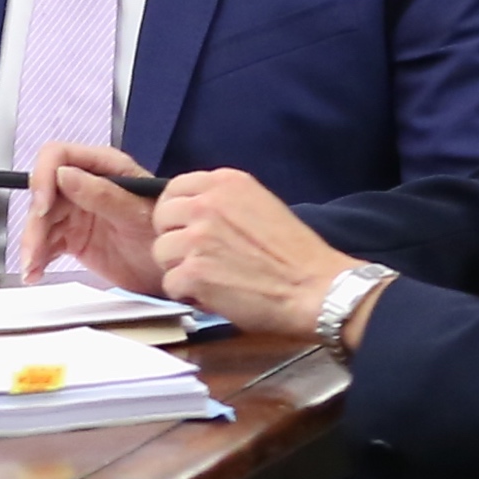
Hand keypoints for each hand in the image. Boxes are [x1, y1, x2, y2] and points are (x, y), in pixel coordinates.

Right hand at [18, 141, 164, 286]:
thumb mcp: (138, 215)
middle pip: (43, 193)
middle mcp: (87, 185)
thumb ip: (103, 194)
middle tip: (34, 251)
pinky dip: (37, 258)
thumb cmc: (169, 238)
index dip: (44, 177)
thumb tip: (64, 175)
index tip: (42, 207)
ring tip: (34, 267)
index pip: (59, 156)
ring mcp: (78, 211)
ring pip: (39, 220)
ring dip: (32, 244)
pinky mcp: (72, 237)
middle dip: (34, 223)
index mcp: (105, 168)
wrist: (177, 273)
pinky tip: (36, 271)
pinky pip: (45, 242)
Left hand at [150, 168, 359, 338]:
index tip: (188, 228)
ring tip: (213, 277)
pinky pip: (170, 284)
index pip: (173, 189)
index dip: (176, 212)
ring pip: (161, 253)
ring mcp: (197, 238)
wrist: (317, 288)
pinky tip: (215, 295)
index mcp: (225, 182)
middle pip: (162, 220)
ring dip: (181, 269)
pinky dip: (189, 294)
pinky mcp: (192, 272)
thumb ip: (223, 203)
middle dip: (176, 240)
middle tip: (201, 257)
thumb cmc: (295, 253)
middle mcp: (206, 204)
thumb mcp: (260, 206)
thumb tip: (190, 208)